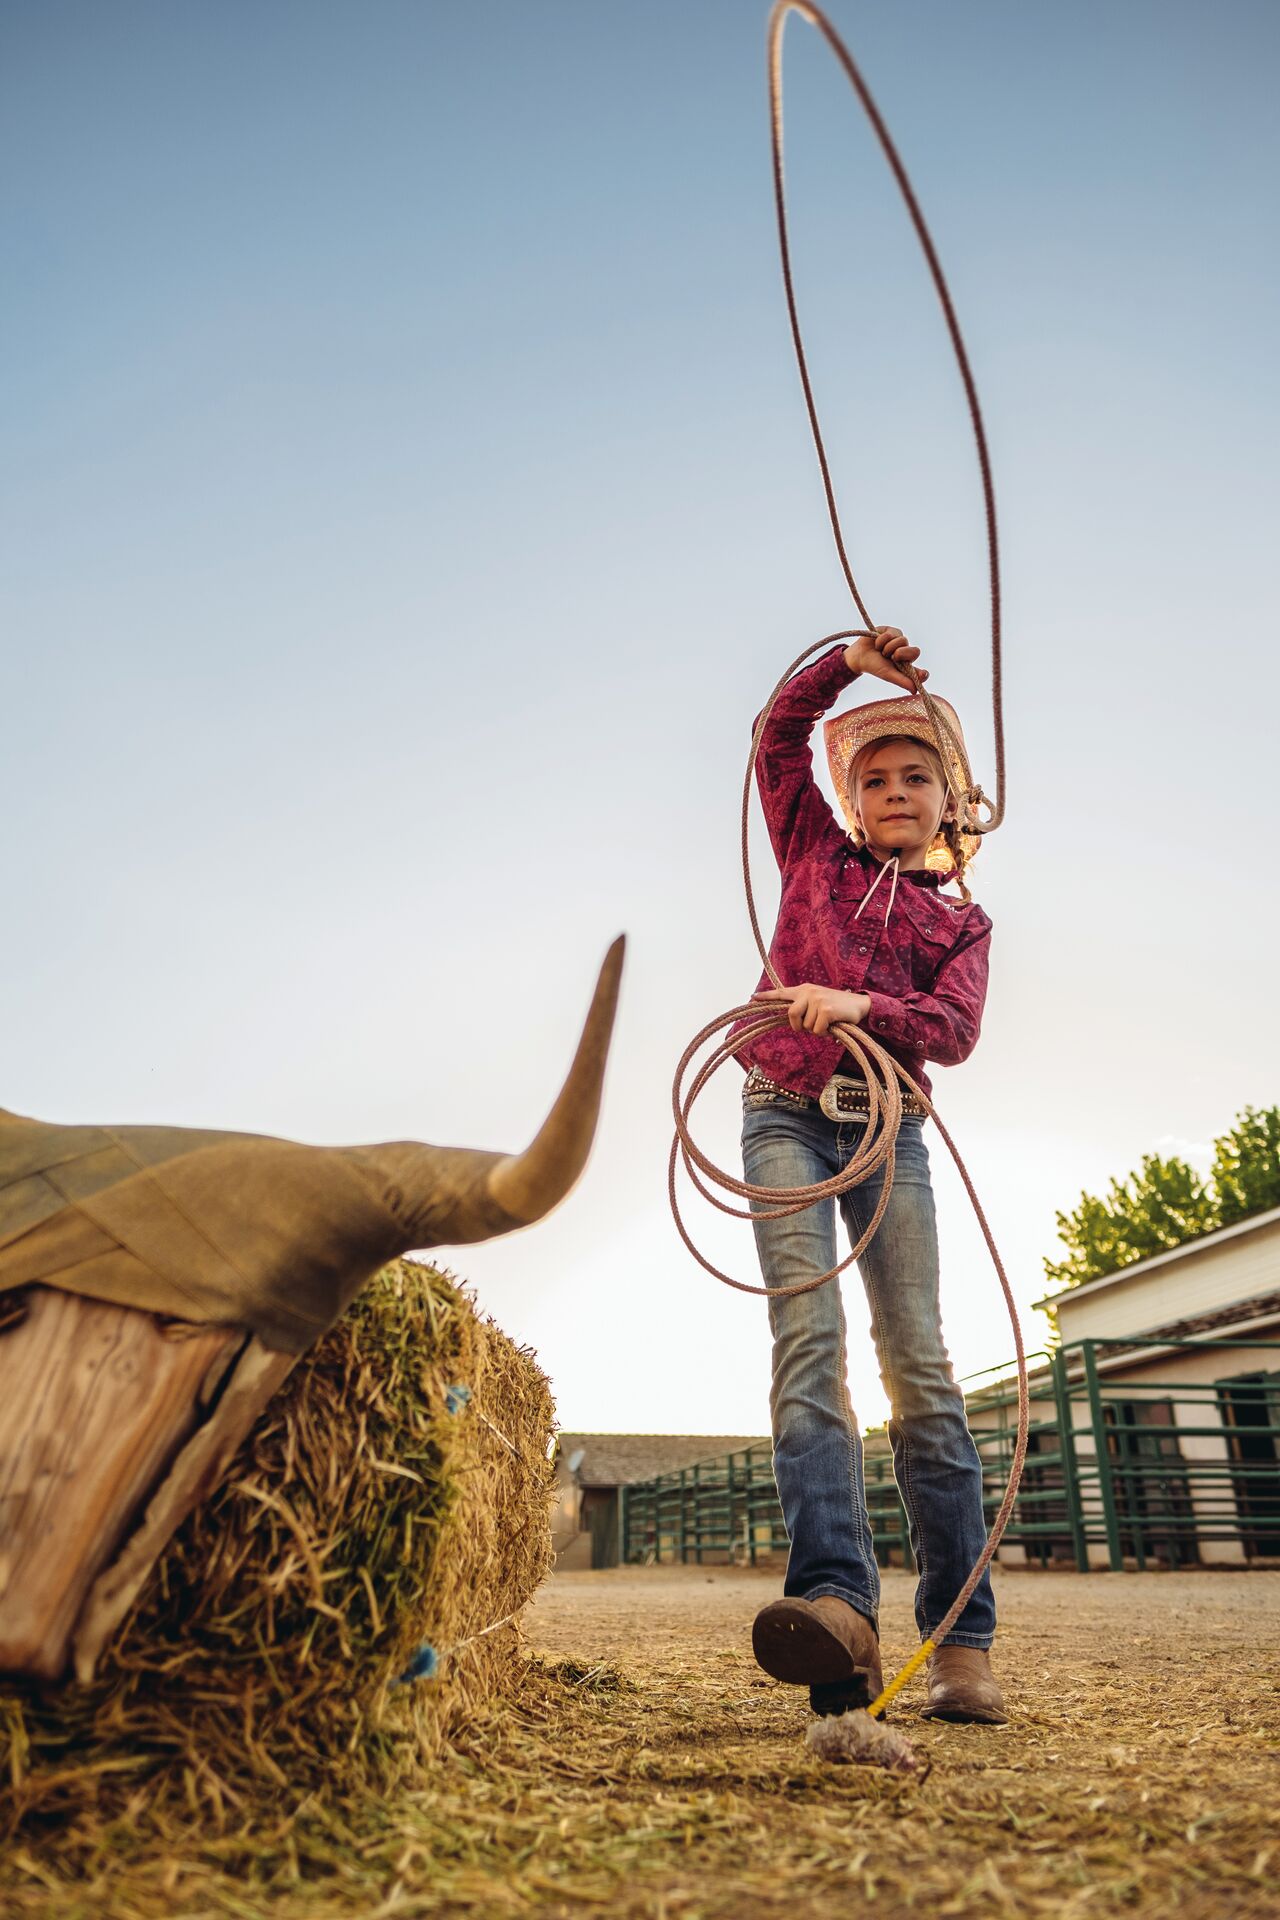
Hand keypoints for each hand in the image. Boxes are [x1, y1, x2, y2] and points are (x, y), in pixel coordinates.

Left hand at [752, 984, 870, 1035]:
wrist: (860, 1004)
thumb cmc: (838, 1008)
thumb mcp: (818, 1003)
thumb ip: (804, 1008)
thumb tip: (792, 1021)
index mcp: (804, 990)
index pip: (781, 992)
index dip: (766, 996)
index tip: (752, 998)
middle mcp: (808, 992)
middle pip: (791, 1015)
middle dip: (800, 1026)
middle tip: (813, 1027)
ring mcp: (817, 999)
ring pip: (806, 1026)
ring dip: (817, 1030)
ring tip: (828, 1023)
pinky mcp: (826, 1009)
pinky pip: (817, 1030)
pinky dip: (825, 1033)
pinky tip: (833, 1025)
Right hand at [844, 626, 927, 693]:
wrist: (859, 654)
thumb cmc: (874, 667)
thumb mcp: (888, 674)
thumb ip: (902, 681)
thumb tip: (915, 691)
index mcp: (907, 667)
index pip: (920, 671)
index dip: (923, 674)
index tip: (924, 674)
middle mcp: (907, 654)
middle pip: (915, 651)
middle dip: (901, 654)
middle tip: (891, 658)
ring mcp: (901, 641)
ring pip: (903, 640)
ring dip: (888, 647)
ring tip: (881, 651)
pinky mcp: (894, 631)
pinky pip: (892, 633)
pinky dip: (882, 639)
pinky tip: (877, 643)